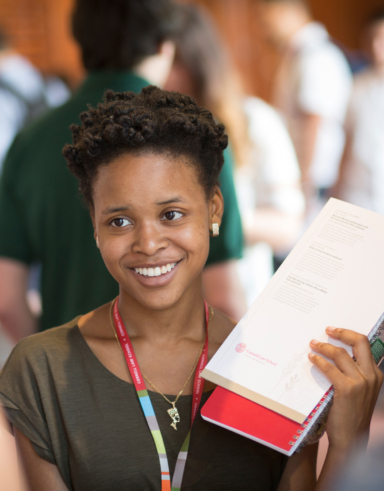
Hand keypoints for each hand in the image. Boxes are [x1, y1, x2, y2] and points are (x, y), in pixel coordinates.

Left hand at [308, 327, 382, 450]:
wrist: (351, 437)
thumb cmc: (351, 413)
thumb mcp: (360, 391)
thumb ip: (353, 373)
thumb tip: (335, 354)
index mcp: (376, 374)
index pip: (365, 345)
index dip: (349, 334)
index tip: (335, 330)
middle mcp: (371, 376)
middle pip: (359, 342)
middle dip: (342, 332)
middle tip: (327, 330)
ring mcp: (360, 382)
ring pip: (340, 353)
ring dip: (324, 346)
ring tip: (313, 344)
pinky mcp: (346, 389)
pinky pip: (329, 368)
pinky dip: (319, 360)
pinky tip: (312, 358)